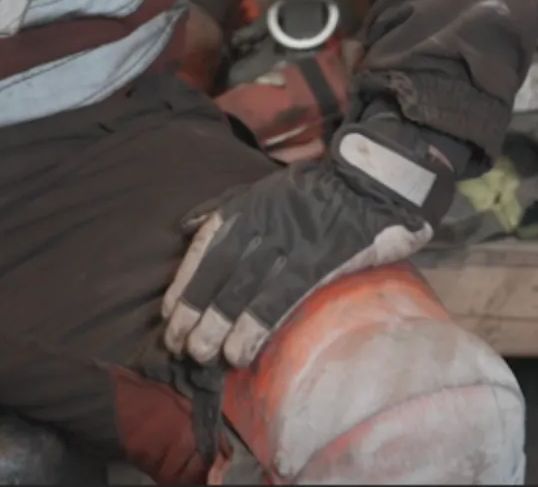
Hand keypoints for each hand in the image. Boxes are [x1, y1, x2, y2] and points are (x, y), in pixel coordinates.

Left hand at [161, 118, 455, 367]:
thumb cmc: (311, 192)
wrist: (368, 182)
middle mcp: (260, 224)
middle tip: (179, 346)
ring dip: (219, 327)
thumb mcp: (260, 190)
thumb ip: (221, 209)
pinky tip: (242, 350)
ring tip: (204, 355)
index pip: (204, 249)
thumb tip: (184, 228)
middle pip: (219, 274)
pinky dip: (256, 326)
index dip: (185, 285)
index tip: (169, 315)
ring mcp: (289, 242)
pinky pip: (280, 298)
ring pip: (244, 289)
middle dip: (194, 313)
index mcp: (245, 208)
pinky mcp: (318, 261)